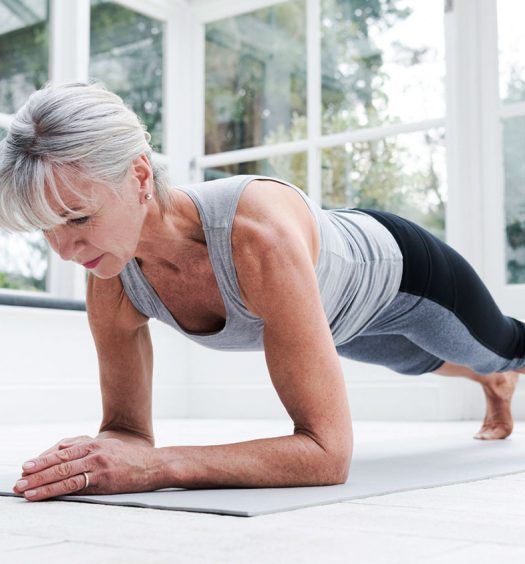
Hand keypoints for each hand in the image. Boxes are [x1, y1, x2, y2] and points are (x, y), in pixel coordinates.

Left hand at [12, 438, 157, 500]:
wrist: (155, 465)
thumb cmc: (131, 459)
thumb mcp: (109, 447)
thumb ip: (87, 449)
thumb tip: (62, 453)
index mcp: (94, 443)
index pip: (62, 450)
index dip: (43, 459)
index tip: (27, 466)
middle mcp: (94, 451)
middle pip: (59, 461)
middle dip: (37, 471)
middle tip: (19, 478)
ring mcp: (98, 465)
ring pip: (63, 473)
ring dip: (41, 482)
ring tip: (24, 488)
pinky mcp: (103, 479)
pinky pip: (74, 485)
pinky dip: (55, 490)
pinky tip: (43, 494)